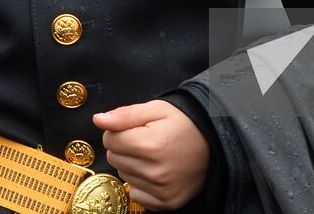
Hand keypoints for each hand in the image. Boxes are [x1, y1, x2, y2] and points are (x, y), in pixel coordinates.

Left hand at [93, 100, 207, 210]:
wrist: (215, 144)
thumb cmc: (184, 123)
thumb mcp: (156, 109)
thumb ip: (124, 115)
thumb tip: (98, 120)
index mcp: (150, 144)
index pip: (109, 139)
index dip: (118, 130)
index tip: (134, 128)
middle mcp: (155, 171)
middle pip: (114, 158)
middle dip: (124, 147)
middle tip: (145, 141)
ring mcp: (161, 190)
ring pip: (123, 176)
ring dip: (132, 165)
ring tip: (153, 155)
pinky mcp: (166, 203)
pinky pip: (136, 195)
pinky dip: (141, 184)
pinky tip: (156, 172)